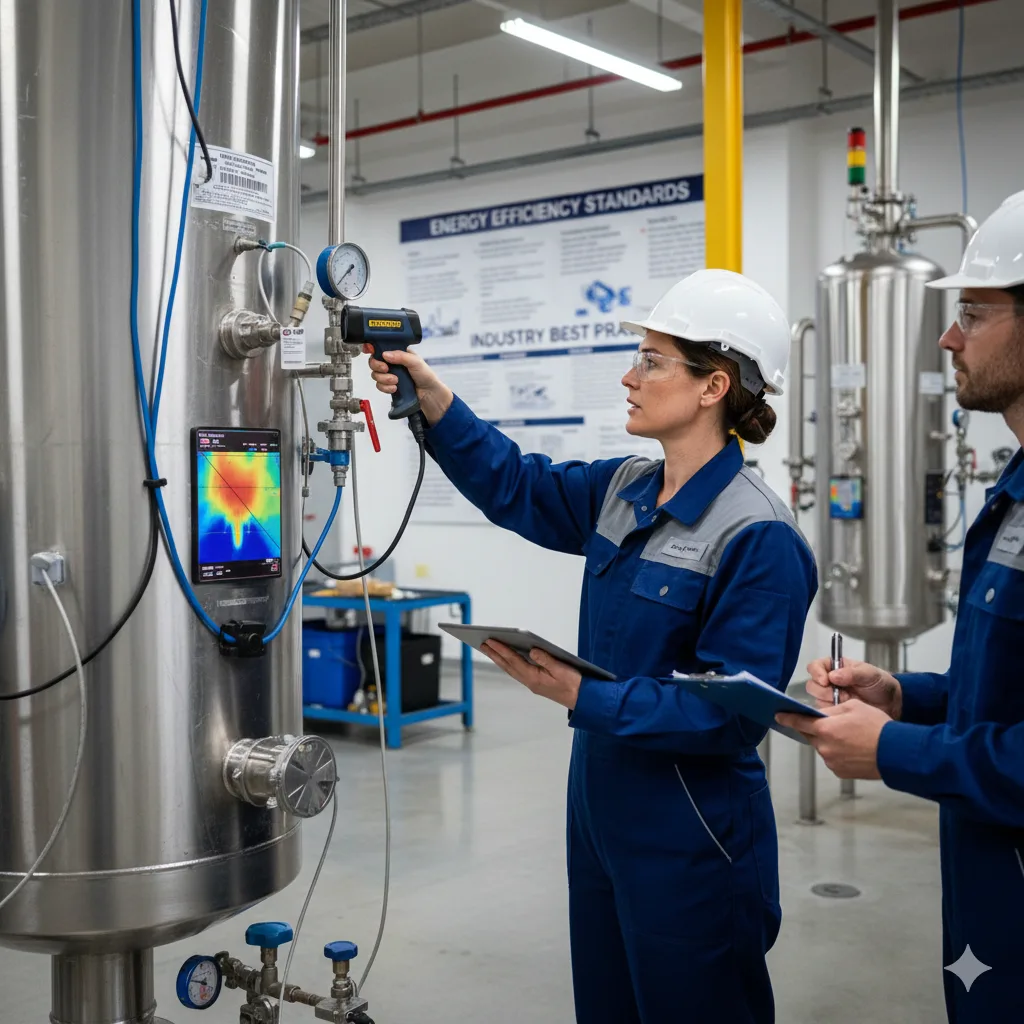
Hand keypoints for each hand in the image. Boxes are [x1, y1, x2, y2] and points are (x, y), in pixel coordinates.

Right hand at [362, 345, 453, 425]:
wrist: (429, 395)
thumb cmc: (426, 376)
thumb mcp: (415, 362)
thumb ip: (401, 356)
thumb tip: (385, 354)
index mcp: (398, 352)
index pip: (381, 347)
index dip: (372, 348)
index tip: (370, 350)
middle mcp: (392, 362)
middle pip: (374, 361)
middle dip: (378, 366)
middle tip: (386, 369)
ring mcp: (390, 374)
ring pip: (375, 374)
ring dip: (383, 378)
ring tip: (395, 381)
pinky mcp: (389, 386)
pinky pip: (379, 385)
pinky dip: (385, 387)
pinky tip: (395, 388)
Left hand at [480, 641, 581, 709]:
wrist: (582, 700)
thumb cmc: (573, 684)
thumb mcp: (561, 669)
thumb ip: (546, 659)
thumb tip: (533, 650)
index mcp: (534, 678)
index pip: (514, 660)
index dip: (501, 649)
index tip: (490, 640)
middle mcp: (530, 682)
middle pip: (508, 666)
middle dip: (495, 654)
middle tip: (483, 644)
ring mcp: (532, 683)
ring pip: (511, 669)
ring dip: (500, 659)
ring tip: (490, 649)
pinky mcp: (536, 683)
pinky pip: (518, 672)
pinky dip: (509, 664)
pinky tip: (506, 658)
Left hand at [776, 700, 890, 779]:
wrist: (896, 753)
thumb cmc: (878, 727)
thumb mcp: (854, 707)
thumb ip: (832, 710)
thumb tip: (820, 714)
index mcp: (826, 728)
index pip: (798, 722)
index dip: (787, 718)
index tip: (778, 716)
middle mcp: (825, 747)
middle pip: (811, 735)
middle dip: (816, 728)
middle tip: (832, 724)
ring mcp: (831, 761)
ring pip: (823, 747)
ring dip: (830, 741)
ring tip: (850, 737)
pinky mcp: (840, 772)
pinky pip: (833, 759)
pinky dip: (838, 753)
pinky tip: (854, 749)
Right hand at [805, 656, 902, 718]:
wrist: (893, 705)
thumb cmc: (881, 684)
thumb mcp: (869, 674)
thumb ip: (852, 673)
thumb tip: (832, 676)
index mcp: (835, 667)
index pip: (815, 667)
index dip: (816, 673)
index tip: (826, 681)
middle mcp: (829, 682)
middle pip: (812, 684)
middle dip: (822, 690)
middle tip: (837, 694)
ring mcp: (831, 698)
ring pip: (816, 700)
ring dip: (828, 702)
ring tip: (845, 703)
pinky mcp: (834, 712)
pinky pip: (824, 713)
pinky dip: (831, 713)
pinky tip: (843, 711)